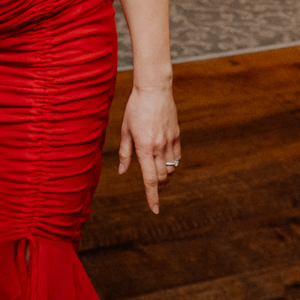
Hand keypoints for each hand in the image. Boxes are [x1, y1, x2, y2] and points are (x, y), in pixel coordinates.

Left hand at [117, 84, 179, 213]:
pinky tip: (165, 163)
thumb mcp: (125, 130)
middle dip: (157, 188)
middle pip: (162, 178)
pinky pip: (177, 157)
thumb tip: (122, 171)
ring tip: (157, 177)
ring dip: (165, 177)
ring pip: (171, 169)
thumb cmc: (135, 108)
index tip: (155, 210)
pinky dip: (172, 165)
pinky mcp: (176, 135)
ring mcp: (170, 141)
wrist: (154, 89)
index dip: (152, 196)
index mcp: (144, 148)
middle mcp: (159, 147)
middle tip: (152, 190)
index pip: (149, 179)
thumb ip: (125, 152)